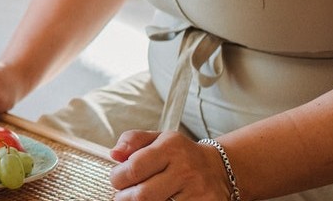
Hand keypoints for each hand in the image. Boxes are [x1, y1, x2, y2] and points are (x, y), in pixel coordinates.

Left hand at [108, 130, 230, 200]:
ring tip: (140, 198)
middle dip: (125, 197)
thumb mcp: (158, 138)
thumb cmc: (181, 154)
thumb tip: (115, 154)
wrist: (218, 168)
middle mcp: (185, 169)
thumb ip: (133, 140)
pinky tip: (159, 200)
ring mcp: (196, 191)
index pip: (134, 168)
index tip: (117, 179)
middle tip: (124, 195)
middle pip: (143, 195)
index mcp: (170, 147)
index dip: (118, 178)